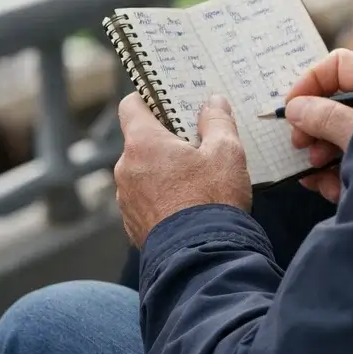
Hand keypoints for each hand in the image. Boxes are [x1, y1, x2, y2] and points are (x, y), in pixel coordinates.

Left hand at [115, 94, 250, 246]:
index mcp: (143, 144)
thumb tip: (212, 102)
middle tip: (198, 142)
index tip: (168, 100)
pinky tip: (190, 202)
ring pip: (144, 171)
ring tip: (198, 177)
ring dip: (165, 170)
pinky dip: (163, 195)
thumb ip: (218, 121)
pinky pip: (146, 198)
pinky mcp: (133, 224)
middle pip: (141, 141)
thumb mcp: (226, 151)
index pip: (130, 106)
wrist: (202, 255)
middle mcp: (126, 169)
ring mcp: (126, 199)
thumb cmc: (212, 198)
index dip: (149, 98)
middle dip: (167, 139)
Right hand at [284, 48, 352, 202]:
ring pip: (337, 138)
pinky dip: (336, 177)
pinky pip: (349, 164)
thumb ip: (325, 117)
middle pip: (333, 105)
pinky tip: (334, 190)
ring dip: (320, 158)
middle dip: (312, 128)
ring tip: (317, 176)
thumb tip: (296, 107)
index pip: (339, 66)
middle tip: (300, 146)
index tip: (290, 109)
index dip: (311, 82)